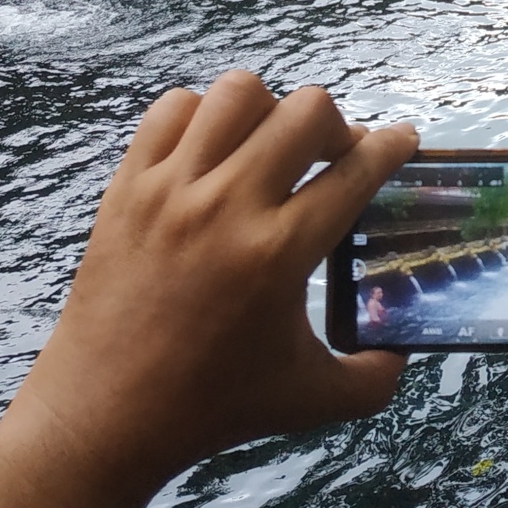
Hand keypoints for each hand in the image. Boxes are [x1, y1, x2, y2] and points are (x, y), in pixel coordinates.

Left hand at [0, 75, 418, 507]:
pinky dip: (202, 116)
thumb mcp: (310, 400)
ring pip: (238, 92)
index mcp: (278, 253)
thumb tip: (402, 350)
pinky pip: (172, 110)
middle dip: (337, 126)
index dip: (392, 147)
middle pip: (306, 112)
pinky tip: (213, 150)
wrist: (105, 415)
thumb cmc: (210, 406)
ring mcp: (172, 189)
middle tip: (332, 158)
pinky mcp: (128, 185)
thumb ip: (374, 378)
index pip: (356, 171)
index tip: (402, 142)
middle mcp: (227, 206)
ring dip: (269, 110)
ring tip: (269, 146)